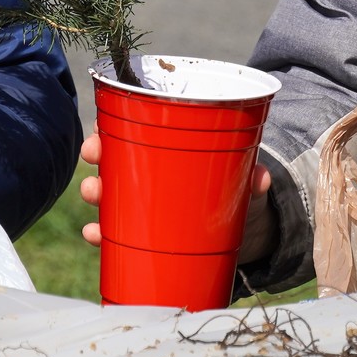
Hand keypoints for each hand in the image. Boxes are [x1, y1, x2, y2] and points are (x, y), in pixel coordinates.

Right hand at [77, 133, 273, 260]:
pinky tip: (93, 234)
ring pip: (107, 191)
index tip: (102, 123)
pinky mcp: (140, 232)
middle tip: (95, 154)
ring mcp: (140, 203)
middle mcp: (147, 172)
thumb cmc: (233, 191)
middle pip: (112, 155)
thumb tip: (263, 180)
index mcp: (165, 148)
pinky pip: (113, 232)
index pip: (132, 127)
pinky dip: (100, 233)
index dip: (112, 122)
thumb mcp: (241, 179)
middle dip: (97, 151)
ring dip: (94, 190)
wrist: (238, 231)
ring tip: (95, 193)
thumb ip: (250, 176)